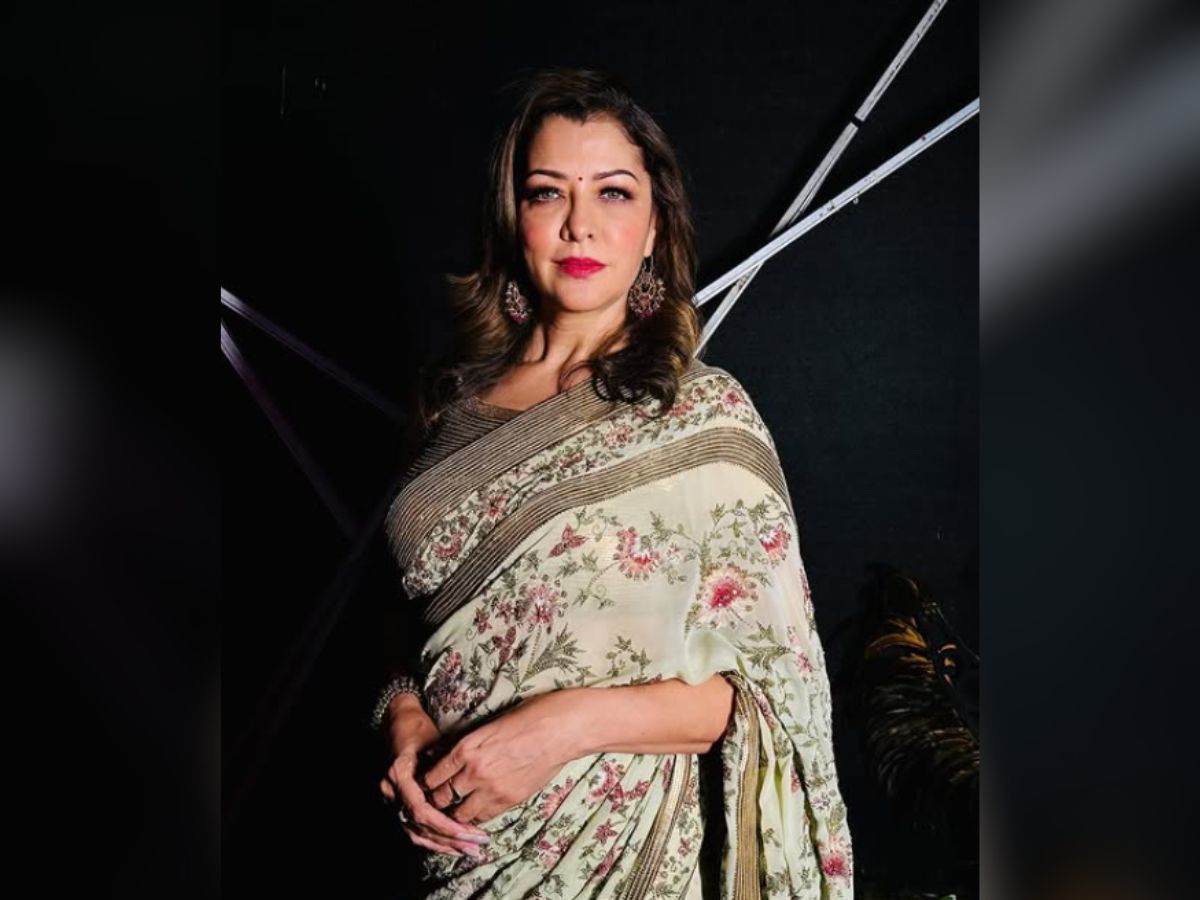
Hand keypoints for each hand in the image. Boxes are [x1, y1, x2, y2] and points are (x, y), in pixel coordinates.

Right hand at [378, 697, 491, 857]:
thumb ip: (448, 766)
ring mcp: (391, 800)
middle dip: (450, 839)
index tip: (469, 831)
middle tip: (476, 845)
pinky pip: (415, 830)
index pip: (421, 811)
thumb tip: (473, 788)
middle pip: (420, 827)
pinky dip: (435, 840)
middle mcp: (391, 791)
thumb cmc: (421, 730)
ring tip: (470, 850)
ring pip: (417, 833)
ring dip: (444, 845)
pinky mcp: (397, 806)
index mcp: (399, 774)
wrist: (399, 724)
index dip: (445, 824)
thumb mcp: (436, 742)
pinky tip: (455, 847)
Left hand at [421, 689, 580, 826]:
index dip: (428, 782)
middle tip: (439, 800)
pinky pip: (484, 817)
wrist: (561, 729)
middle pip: (441, 798)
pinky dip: (478, 816)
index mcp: (466, 747)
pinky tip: (478, 811)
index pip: (432, 776)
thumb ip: (470, 745)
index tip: (429, 784)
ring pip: (460, 814)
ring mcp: (492, 788)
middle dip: (438, 800)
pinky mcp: (509, 800)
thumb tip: (455, 757)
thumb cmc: (530, 717)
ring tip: (457, 808)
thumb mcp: (490, 725)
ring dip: (457, 812)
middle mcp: (474, 771)